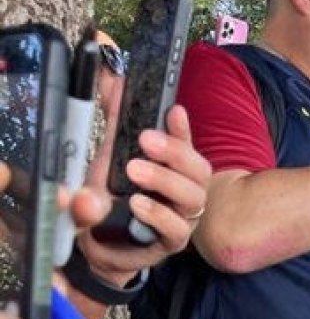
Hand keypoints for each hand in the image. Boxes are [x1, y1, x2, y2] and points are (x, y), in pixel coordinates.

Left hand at [79, 105, 210, 286]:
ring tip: (134, 170)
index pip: (185, 142)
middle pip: (200, 170)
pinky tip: (137, 204)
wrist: (100, 244)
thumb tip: (109, 73)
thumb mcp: (104, 154)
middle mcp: (184, 189)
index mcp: (172, 165)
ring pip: (193, 197)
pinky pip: (176, 229)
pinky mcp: (170, 242)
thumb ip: (110, 118)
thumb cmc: (110, 196)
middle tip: (146, 139)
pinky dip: (158, 215)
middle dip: (176, 152)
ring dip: (165, 180)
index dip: (182, 127)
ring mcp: (182, 216)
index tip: (174, 110)